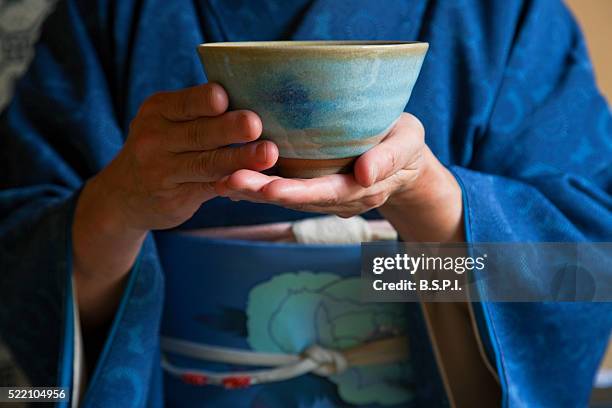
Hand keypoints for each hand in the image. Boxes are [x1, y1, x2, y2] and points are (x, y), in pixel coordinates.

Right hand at [72, 83, 277, 327]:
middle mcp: (155, 139)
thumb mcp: (165, 121)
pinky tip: (256, 180)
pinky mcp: (176, 198)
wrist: (122, 196)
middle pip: (198, 133)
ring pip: (207, 163)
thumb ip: (197, 111)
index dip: (204, 100)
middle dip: (229, 128)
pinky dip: (234, 183)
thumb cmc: (160, 147)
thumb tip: (251, 94)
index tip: (225, 97)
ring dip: (240, 158)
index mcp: (158, 111)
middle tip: (255, 124)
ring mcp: (164, 171)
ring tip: (268, 153)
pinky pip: (209, 189)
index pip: (184, 103)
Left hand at [215, 113, 463, 241]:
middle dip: (262, 192)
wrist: (404, 160)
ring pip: (286, 198)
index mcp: (363, 188)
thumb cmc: (405, 144)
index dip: (297, 192)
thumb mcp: (409, 142)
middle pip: (298, 199)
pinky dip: (258, 188)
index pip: (327, 192)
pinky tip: (230, 182)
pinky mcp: (313, 187)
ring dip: (253, 192)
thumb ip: (391, 157)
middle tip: (228, 182)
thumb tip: (365, 173)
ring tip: (220, 181)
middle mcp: (339, 198)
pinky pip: (285, 191)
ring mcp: (324, 195)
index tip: (269, 188)